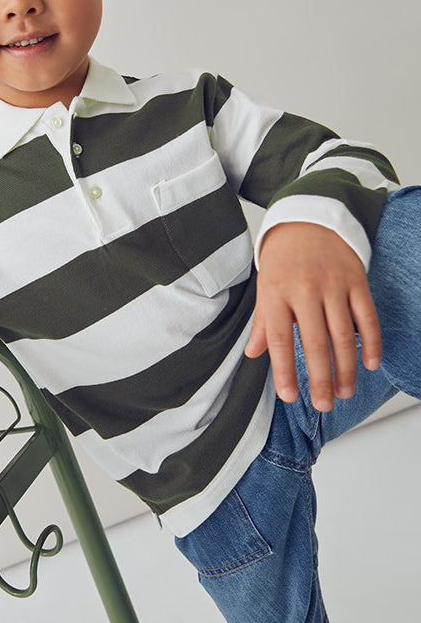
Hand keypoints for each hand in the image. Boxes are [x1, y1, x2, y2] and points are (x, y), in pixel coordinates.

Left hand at [244, 222, 381, 410]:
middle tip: (323, 405)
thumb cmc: (283, 257)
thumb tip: (252, 354)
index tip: (289, 396)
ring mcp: (333, 284)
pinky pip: (366, 317)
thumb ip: (263, 323)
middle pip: (315, 343)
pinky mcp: (356, 280)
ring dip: (346, 369)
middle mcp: (304, 289)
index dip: (284, 371)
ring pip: (343, 335)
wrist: (308, 217)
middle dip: (320, 379)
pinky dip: (371, 342)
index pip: (281, 340)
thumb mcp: (265, 287)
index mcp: (276, 293)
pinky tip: (369, 363)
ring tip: (344, 392)